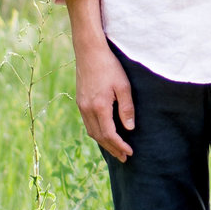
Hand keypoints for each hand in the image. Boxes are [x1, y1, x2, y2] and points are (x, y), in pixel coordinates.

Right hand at [75, 33, 135, 159]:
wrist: (89, 51)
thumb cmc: (109, 66)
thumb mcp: (123, 86)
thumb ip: (126, 108)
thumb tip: (129, 128)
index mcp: (99, 107)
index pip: (109, 134)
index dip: (119, 145)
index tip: (129, 152)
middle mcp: (87, 109)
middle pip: (99, 137)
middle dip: (112, 149)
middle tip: (124, 158)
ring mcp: (82, 106)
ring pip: (91, 131)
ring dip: (104, 143)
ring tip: (115, 149)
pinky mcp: (80, 101)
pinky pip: (88, 123)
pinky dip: (97, 133)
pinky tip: (104, 134)